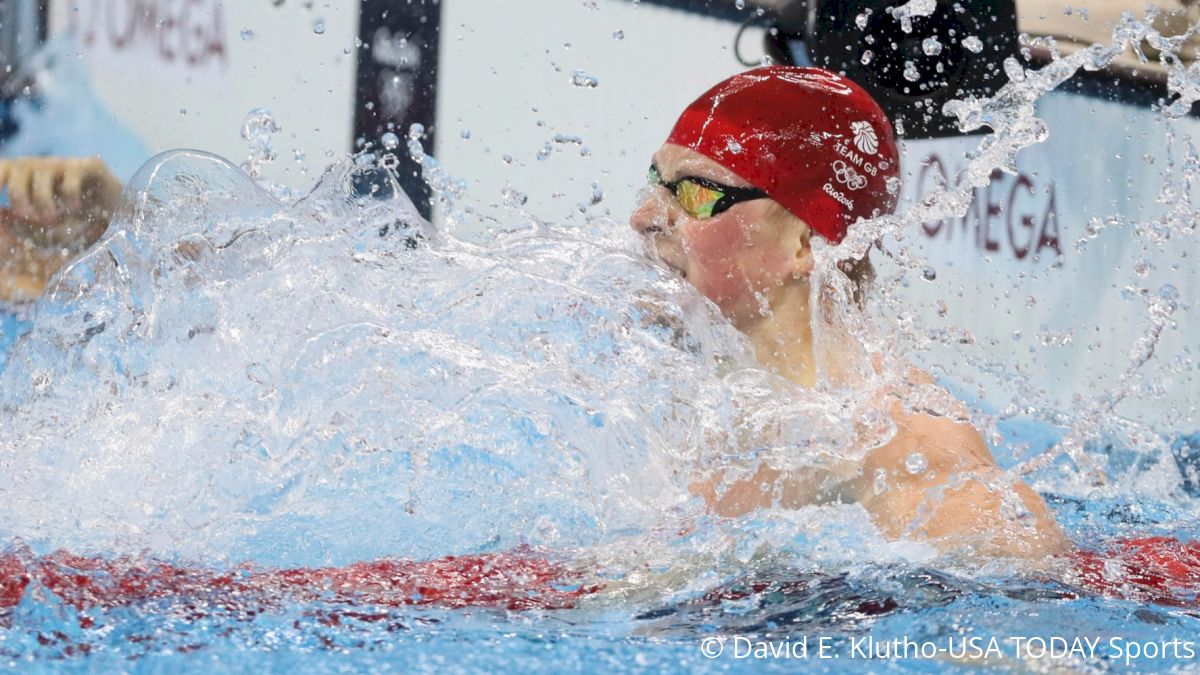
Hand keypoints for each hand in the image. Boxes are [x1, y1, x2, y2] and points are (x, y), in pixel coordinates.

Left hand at [0, 157, 121, 246]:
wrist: (124, 228)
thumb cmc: (79, 231)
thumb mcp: (46, 235)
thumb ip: (21, 227)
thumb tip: (2, 213)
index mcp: (28, 179)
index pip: (3, 168)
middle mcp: (44, 167)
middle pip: (18, 168)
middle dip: (19, 195)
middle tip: (31, 218)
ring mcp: (67, 164)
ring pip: (41, 171)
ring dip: (42, 199)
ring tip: (54, 219)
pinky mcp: (90, 166)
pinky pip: (70, 177)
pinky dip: (69, 197)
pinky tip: (76, 210)